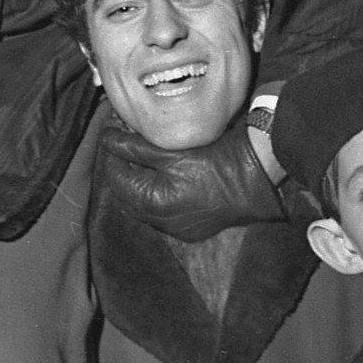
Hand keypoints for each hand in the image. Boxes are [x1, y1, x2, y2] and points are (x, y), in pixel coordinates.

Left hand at [99, 113, 282, 241]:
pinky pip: (164, 212)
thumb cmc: (215, 162)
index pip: (116, 178)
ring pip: (145, 204)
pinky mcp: (192, 228)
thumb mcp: (169, 150)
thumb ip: (133, 147)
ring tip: (145, 156)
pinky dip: (159, 194)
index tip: (114, 133)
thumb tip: (107, 138)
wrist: (255, 178)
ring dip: (141, 182)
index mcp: (151, 204)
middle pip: (128, 193)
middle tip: (127, 142)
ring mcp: (177, 229)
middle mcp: (161, 223)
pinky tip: (165, 176)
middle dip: (125, 168)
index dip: (112, 153)